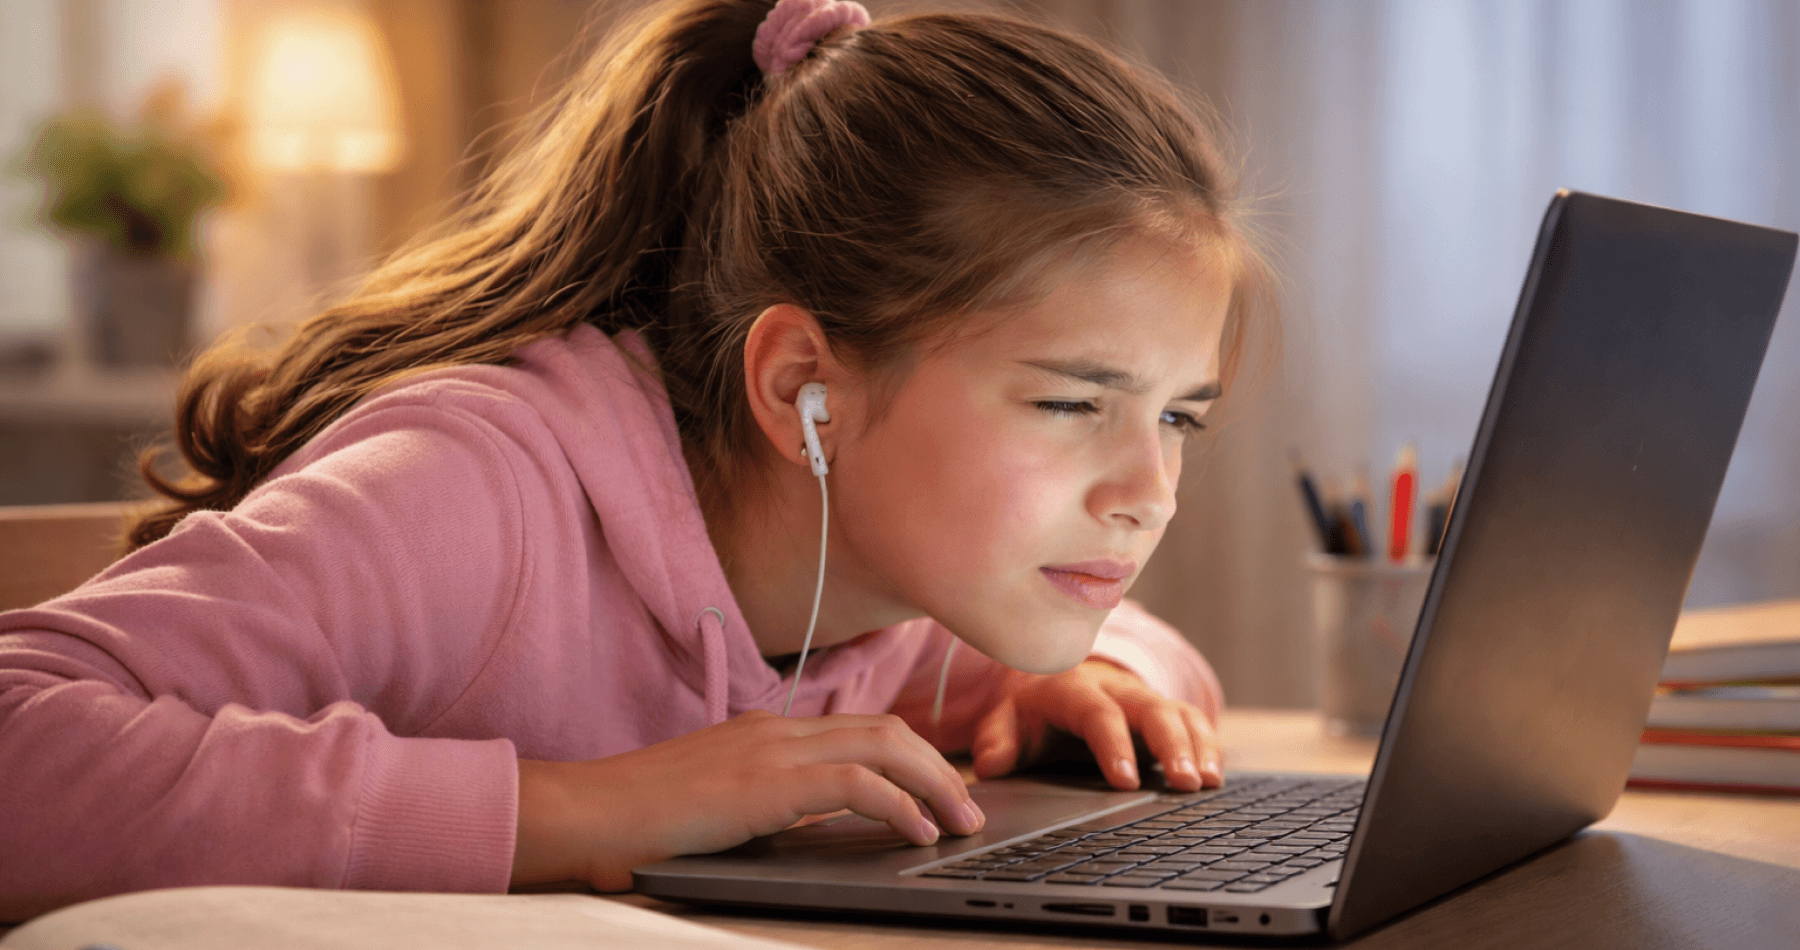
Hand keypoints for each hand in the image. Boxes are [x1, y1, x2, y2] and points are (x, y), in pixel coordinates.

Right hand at [511, 710, 985, 890]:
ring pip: (883, 746)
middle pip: (886, 730)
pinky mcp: (766, 782)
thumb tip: (816, 825)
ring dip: (934, 782)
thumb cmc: (639, 823)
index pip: (861, 729)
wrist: (584, 816)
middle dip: (939, 768)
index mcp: (767, 732)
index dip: (914, 758)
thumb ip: (769, 806)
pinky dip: (898, 803)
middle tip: (970, 809)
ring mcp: (771, 749)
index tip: (943, 793)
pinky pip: (855, 783)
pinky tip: (917, 831)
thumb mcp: (720, 807)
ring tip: (961, 821)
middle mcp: (777, 729)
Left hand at [970, 658, 1223, 791]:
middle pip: (1151, 710)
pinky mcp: (1165, 710)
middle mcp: (1115, 687)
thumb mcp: (1007, 720)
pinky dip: (1208, 745)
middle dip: (1170, 746)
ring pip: (1179, 714)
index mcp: (1073, 689)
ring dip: (1197, 746)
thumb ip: (998, 741)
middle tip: (1185, 782)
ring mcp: (1144, 697)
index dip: (1113, 746)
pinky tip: (1215, 775)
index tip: (1126, 782)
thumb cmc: (1033, 710)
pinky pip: (1194, 721)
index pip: (1097, 714)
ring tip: (1208, 782)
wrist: (1057, 678)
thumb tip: (991, 765)